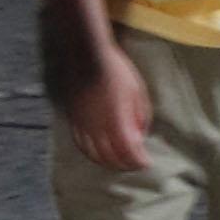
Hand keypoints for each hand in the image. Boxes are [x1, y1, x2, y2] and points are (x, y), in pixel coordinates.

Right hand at [60, 42, 155, 175]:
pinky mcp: (73, 120)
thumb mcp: (137, 91)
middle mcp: (97, 126)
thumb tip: (140, 138)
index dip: (139, 161)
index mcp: (116, 119)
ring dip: (109, 163)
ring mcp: (83, 124)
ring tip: (119, 163)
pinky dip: (91, 154)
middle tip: (135, 164)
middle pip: (111, 157)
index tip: (147, 162)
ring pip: (94, 154)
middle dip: (126, 164)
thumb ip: (140, 117)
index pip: (128, 151)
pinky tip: (99, 154)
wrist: (87, 55)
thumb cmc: (116, 71)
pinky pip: (81, 144)